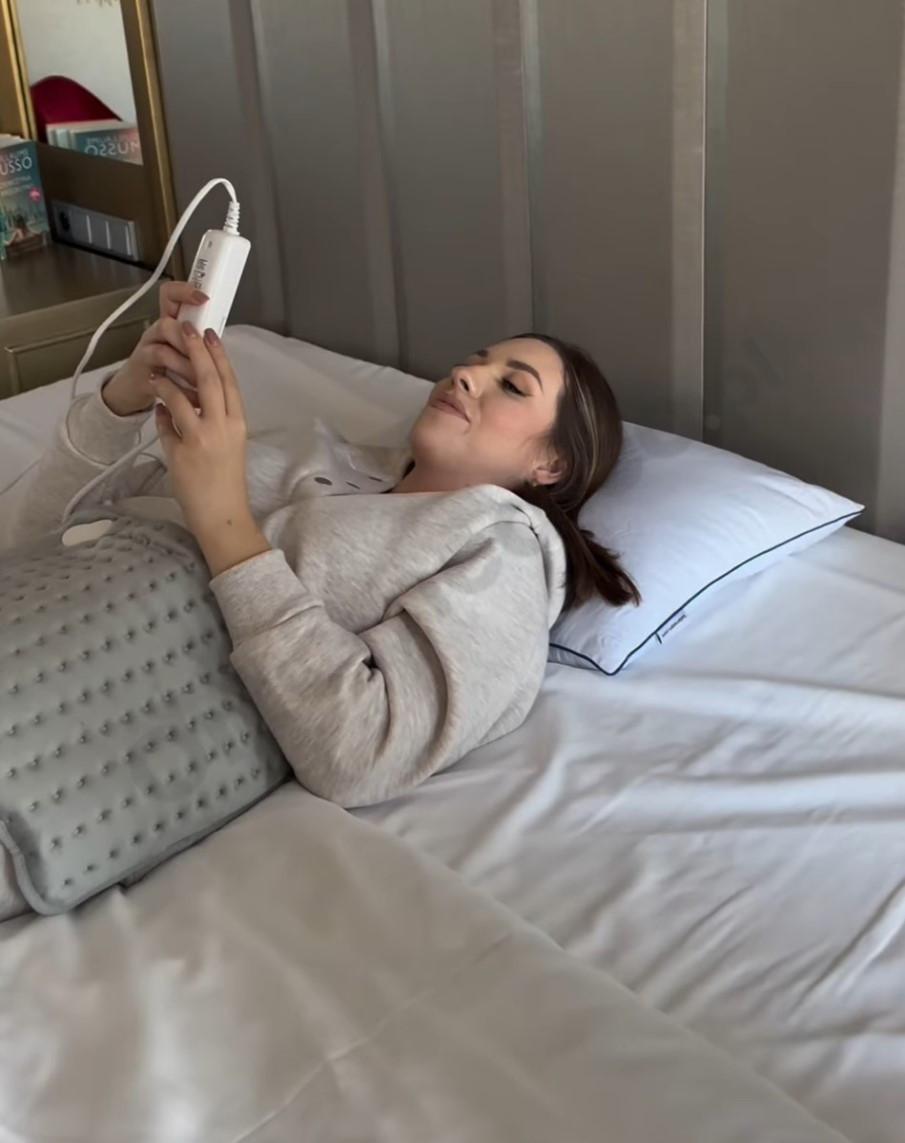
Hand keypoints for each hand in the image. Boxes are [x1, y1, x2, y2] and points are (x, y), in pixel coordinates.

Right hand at [101, 281, 208, 416]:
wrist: (133, 392)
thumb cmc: (165, 370)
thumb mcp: (184, 353)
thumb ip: (199, 345)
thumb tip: (220, 344)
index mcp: (170, 324)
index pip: (169, 296)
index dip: (183, 291)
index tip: (204, 298)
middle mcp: (155, 334)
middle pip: (166, 325)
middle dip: (189, 341)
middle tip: (204, 357)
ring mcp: (145, 354)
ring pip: (163, 351)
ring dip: (186, 367)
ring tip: (202, 382)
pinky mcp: (141, 376)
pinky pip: (159, 380)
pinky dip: (180, 389)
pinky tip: (194, 398)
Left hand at [150, 323, 269, 575]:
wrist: (222, 514)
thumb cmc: (225, 482)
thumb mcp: (227, 447)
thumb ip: (209, 422)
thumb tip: (181, 403)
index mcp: (239, 423)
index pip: (230, 382)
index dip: (220, 356)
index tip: (211, 335)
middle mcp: (224, 426)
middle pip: (211, 380)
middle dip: (198, 351)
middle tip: (188, 329)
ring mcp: (204, 437)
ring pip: (185, 395)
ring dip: (169, 377)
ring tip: (157, 365)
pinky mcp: (184, 450)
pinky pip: (168, 419)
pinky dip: (161, 406)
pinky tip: (155, 399)